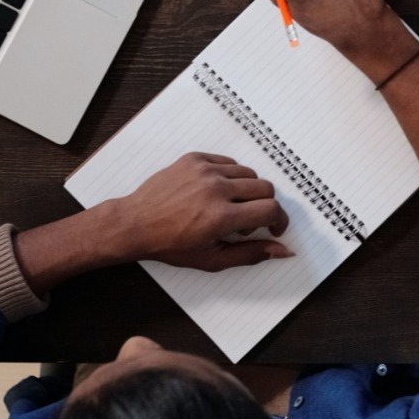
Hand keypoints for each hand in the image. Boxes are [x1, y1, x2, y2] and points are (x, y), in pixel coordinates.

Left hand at [107, 151, 292, 267]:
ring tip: (229, 206)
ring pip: (249, 174)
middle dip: (264, 206)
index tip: (275, 228)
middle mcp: (215, 190)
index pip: (270, 210)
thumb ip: (251, 254)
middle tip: (247, 221)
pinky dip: (230, 177)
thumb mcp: (212, 259)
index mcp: (220, 217)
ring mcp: (205, 171)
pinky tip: (215, 192)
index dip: (279, 220)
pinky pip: (229, 162)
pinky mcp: (196, 159)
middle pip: (265, 188)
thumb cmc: (170, 245)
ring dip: (247, 191)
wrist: (135, 224)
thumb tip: (283, 250)